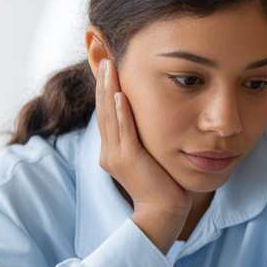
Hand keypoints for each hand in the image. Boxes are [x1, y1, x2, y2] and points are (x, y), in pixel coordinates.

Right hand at [94, 58, 190, 252]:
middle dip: (103, 80)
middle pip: (103, 108)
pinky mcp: (128, 161)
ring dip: (108, 88)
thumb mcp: (150, 157)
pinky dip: (120, 112)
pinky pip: (123, 131)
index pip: (107, 110)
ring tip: (108, 65)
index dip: (105, 86)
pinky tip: (119, 94)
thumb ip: (145, 138)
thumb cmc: (163, 186)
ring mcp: (116, 156)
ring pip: (109, 115)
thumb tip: (153, 118)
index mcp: (113, 149)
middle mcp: (109, 151)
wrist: (163, 213)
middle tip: (103, 53)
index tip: (107, 62)